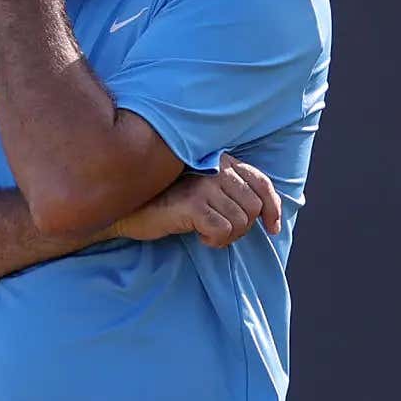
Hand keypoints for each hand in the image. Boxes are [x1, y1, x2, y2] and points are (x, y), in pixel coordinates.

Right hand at [111, 156, 283, 249]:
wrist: (128, 208)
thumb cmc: (165, 201)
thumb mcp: (201, 190)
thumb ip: (228, 191)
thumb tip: (265, 214)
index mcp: (221, 160)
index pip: (261, 182)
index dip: (272, 208)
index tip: (272, 229)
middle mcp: (215, 168)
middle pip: (253, 207)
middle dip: (243, 228)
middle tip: (221, 233)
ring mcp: (204, 184)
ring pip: (240, 221)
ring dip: (227, 236)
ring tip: (206, 233)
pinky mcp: (192, 203)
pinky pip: (222, 230)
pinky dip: (215, 240)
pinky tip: (199, 235)